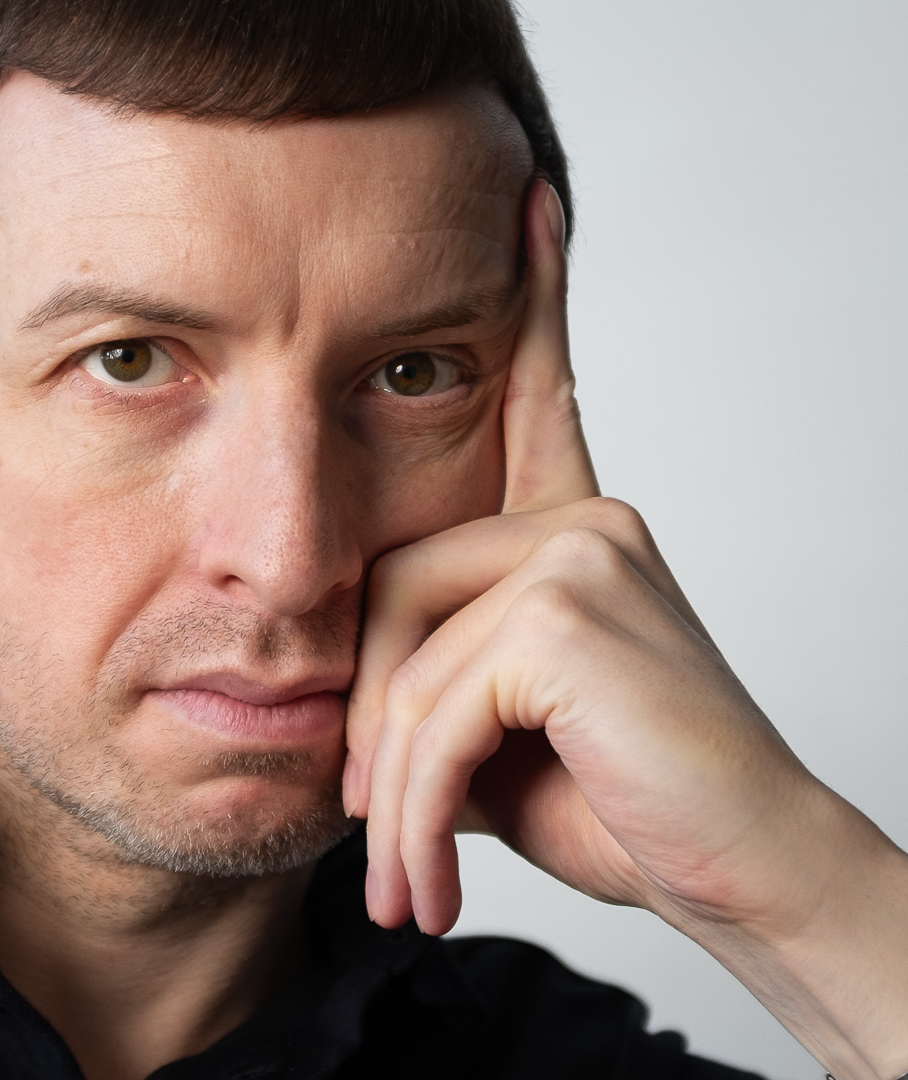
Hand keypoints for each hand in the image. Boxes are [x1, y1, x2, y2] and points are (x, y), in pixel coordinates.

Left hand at [341, 178, 907, 1079]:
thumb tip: (336, 703)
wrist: (742, 880)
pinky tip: (435, 876)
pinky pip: (437, 704)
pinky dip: (418, 804)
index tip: (529, 199)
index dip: (531, 304)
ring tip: (407, 878)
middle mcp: (584, 519)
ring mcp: (583, 552)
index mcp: (572, 531)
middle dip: (369, 724)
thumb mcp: (497, 734)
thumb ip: (430, 681)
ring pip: (405, 655)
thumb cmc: (622, 808)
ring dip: (390, 788)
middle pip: (388, 585)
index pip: (535, 401)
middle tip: (370, 828)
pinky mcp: (572, 610)